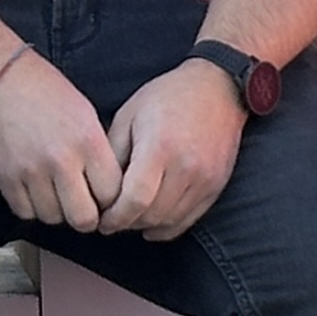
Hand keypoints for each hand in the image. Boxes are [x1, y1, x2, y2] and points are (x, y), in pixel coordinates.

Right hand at [0, 51, 125, 232]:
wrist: (4, 79)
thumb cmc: (48, 94)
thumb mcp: (87, 116)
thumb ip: (99, 155)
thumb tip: (109, 193)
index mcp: (89, 141)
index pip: (112, 195)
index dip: (111, 201)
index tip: (104, 199)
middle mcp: (61, 159)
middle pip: (84, 218)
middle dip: (86, 217)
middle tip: (82, 206)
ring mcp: (32, 171)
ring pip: (53, 219)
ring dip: (57, 211)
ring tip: (56, 192)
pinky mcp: (6, 178)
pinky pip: (25, 212)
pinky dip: (32, 207)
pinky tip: (36, 190)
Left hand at [102, 62, 244, 237]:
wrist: (217, 88)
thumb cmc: (167, 97)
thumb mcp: (129, 115)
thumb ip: (113, 154)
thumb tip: (99, 190)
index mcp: (159, 147)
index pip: (134, 199)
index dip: (114, 217)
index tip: (102, 219)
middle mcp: (186, 167)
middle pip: (151, 215)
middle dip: (126, 223)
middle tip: (111, 219)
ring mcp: (205, 179)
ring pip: (169, 221)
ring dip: (145, 225)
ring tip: (130, 217)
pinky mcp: (216, 186)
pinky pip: (188, 220)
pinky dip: (166, 226)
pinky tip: (151, 220)